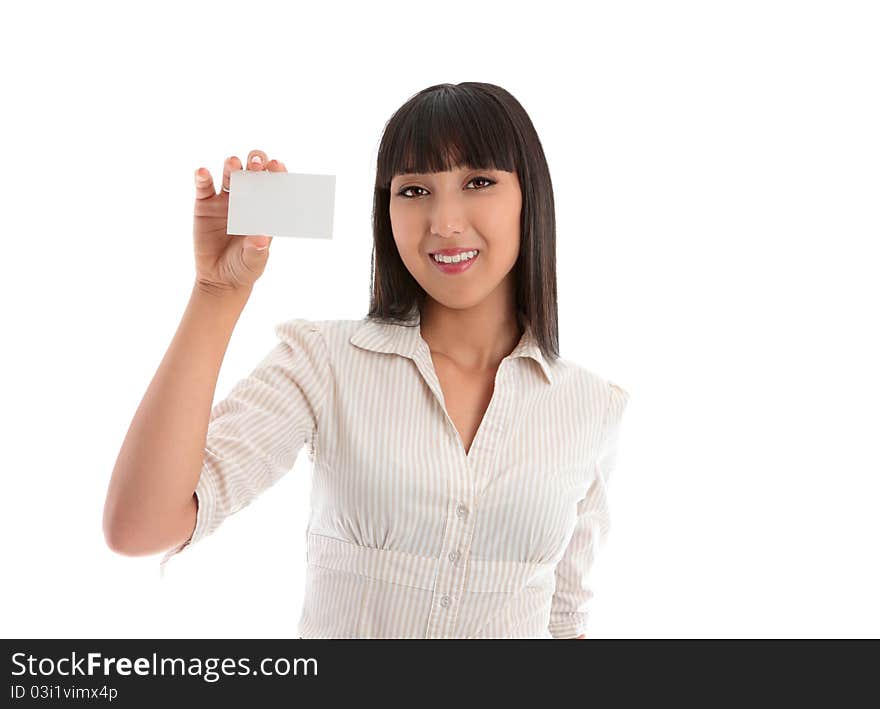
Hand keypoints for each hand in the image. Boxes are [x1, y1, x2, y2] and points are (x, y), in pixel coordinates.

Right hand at [191, 148, 287, 295]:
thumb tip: (262, 240)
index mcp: (265, 209)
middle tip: (256, 162)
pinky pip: (204, 187)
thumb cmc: (244, 268)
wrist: (219, 278)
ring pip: (230, 175)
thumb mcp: (253, 261)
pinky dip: (202, 177)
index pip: (274, 186)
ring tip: (232, 162)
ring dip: (231, 166)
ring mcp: (226, 200)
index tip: (277, 166)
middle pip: (253, 173)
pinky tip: (203, 172)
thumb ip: (257, 250)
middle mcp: (247, 199)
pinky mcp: (205, 204)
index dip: (276, 174)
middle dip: (256, 164)